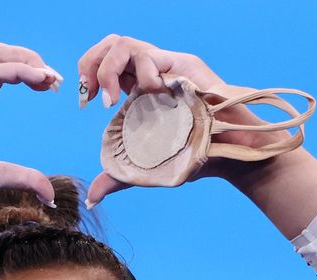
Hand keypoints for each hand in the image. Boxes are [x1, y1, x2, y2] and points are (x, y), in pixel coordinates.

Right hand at [0, 43, 62, 211]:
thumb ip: (25, 178)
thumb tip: (50, 196)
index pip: (2, 74)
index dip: (28, 75)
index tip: (50, 88)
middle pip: (0, 54)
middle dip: (30, 59)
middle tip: (54, 79)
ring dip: (27, 59)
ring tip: (50, 76)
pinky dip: (21, 70)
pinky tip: (40, 78)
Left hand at [78, 35, 293, 204]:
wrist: (228, 155)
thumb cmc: (193, 158)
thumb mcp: (146, 169)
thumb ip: (118, 178)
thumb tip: (92, 198)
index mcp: (138, 90)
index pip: (105, 63)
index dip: (89, 73)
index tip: (88, 101)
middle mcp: (150, 73)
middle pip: (110, 45)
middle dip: (91, 63)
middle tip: (93, 95)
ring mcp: (166, 66)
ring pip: (124, 44)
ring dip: (111, 69)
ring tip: (115, 99)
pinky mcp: (182, 64)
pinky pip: (149, 56)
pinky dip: (140, 73)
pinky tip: (148, 94)